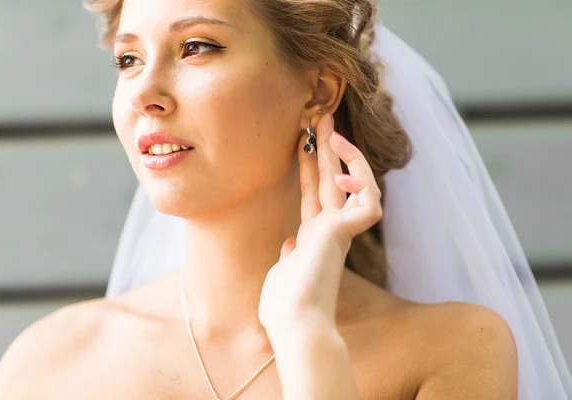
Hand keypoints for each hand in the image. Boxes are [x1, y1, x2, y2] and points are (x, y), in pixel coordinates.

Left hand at [258, 113, 382, 337]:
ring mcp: (341, 231)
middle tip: (321, 115)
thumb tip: (291, 241)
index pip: (313, 192)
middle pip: (332, 178)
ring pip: (353, 181)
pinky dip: (360, 183)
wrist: (295, 325)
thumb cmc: (285, 305)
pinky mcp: (348, 233)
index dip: (310, 165)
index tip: (302, 140)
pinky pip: (367, 201)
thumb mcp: (283, 269)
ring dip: (346, 153)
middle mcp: (330, 229)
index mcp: (313, 236)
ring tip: (331, 127)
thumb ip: (291, 252)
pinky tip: (342, 175)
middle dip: (327, 146)